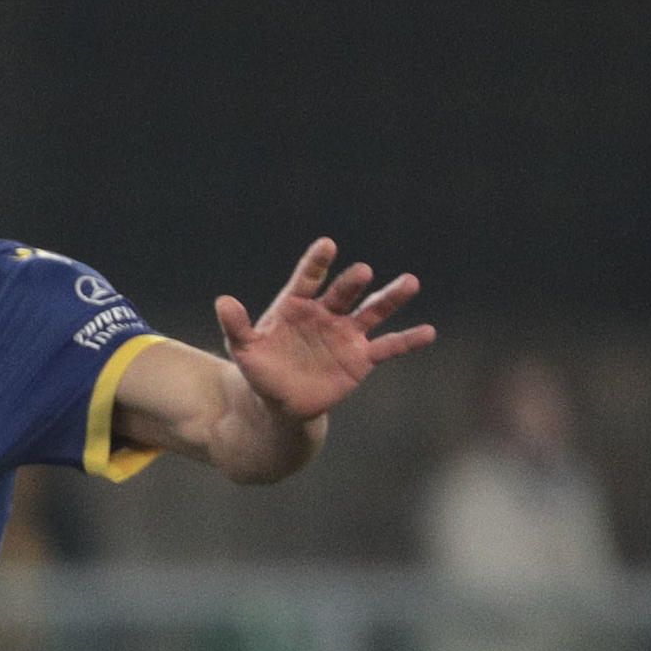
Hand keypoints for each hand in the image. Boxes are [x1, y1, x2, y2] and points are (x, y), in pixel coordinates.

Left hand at [214, 238, 434, 425]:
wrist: (279, 403)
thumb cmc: (261, 370)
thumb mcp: (244, 350)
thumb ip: (236, 326)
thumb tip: (222, 301)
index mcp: (297, 305)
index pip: (308, 279)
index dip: (316, 263)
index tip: (327, 246)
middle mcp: (326, 314)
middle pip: (343, 293)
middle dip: (352, 283)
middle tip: (362, 272)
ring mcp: (346, 334)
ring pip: (372, 312)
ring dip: (390, 298)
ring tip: (410, 282)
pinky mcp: (360, 358)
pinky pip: (388, 347)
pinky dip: (408, 340)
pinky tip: (428, 332)